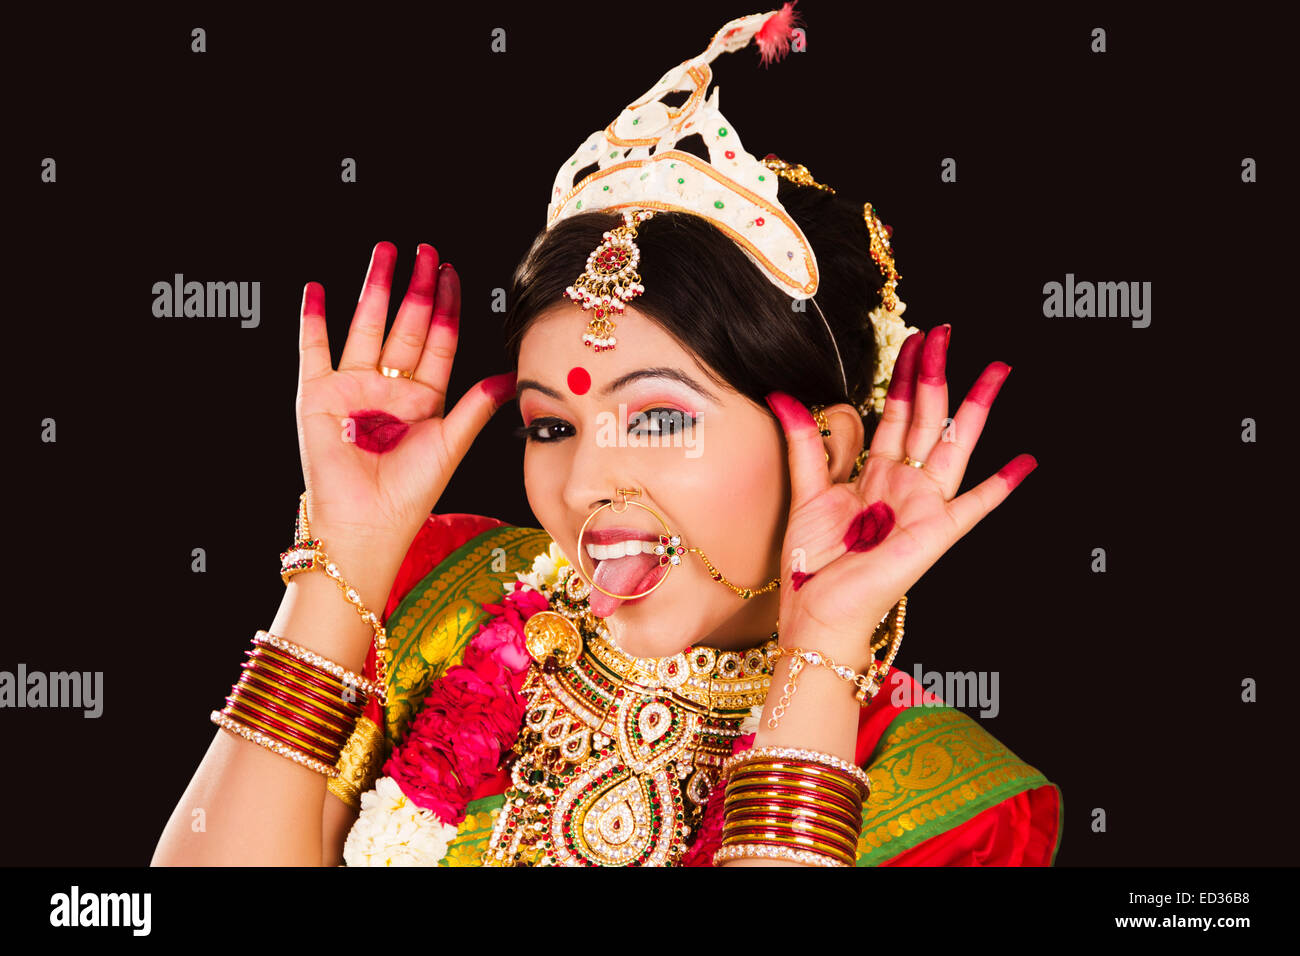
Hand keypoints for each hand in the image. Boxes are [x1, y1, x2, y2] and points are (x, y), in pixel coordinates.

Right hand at [296, 242, 515, 556]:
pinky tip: (316, 290)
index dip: (446, 306)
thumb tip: (513, 376)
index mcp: (424, 397)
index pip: (438, 340)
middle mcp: (389, 387)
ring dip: (374, 289)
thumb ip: (477, 405)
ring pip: (366, 325)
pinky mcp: (317, 396)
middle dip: (415, 287)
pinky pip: (314, 349)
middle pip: (405, 325)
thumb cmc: (410, 493)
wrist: (366, 524)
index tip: (451, 272)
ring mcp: (352, 387)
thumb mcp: (450, 443)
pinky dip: (313, 320)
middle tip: (424, 250)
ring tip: (384, 253)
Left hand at [766, 323, 1035, 671]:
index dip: (904, 375)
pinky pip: (975, 506)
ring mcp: (924, 506)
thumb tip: (785, 395)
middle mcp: (904, 484)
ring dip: (974, 407)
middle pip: (926, 416)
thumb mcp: (805, 492)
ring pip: (954, 444)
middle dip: (935, 372)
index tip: (915, 338)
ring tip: (996, 370)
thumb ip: (805, 444)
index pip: (895, 411)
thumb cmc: (813, 563)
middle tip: (945, 331)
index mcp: (875, 473)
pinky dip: (1000, 486)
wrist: (817, 611)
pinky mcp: (936, 533)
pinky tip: (1025, 462)